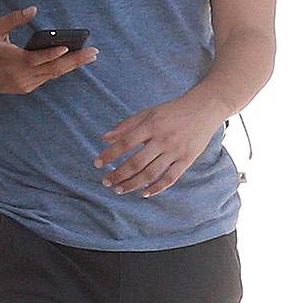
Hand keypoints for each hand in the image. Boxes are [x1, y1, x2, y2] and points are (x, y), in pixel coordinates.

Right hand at [0, 5, 95, 96]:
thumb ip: (14, 19)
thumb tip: (33, 9)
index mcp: (10, 60)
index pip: (34, 59)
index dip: (51, 55)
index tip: (66, 48)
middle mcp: (20, 75)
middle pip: (52, 69)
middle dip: (75, 60)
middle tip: (93, 52)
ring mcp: (24, 84)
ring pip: (53, 74)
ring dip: (72, 65)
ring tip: (89, 55)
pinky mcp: (27, 88)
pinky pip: (47, 77)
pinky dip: (60, 68)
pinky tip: (73, 60)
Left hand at [96, 91, 225, 196]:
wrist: (204, 108)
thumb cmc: (172, 111)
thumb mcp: (148, 112)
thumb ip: (127, 126)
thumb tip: (105, 138)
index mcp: (152, 125)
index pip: (125, 143)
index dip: (110, 155)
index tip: (97, 164)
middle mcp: (163, 139)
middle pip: (136, 162)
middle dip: (118, 174)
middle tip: (106, 182)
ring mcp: (176, 151)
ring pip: (151, 173)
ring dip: (133, 184)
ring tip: (119, 189)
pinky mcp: (187, 159)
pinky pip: (170, 178)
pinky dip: (156, 188)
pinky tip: (144, 193)